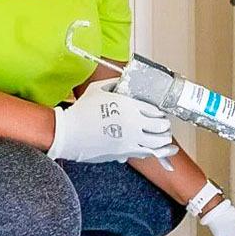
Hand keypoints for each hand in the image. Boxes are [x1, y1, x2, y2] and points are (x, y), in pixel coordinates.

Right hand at [47, 79, 178, 163]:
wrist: (69, 133)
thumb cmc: (81, 112)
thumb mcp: (98, 89)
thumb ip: (114, 83)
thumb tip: (121, 81)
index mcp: (130, 106)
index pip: (155, 110)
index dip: (160, 113)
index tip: (159, 114)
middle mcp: (134, 124)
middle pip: (161, 127)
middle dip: (165, 127)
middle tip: (164, 127)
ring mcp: (130, 140)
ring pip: (157, 143)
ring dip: (163, 141)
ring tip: (164, 140)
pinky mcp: (124, 153)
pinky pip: (145, 153)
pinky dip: (152, 152)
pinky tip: (154, 150)